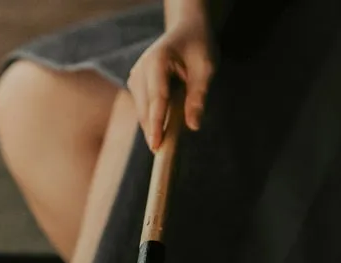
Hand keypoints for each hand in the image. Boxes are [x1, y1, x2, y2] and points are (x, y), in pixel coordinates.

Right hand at [127, 19, 214, 150]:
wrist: (185, 30)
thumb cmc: (198, 47)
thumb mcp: (206, 68)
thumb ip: (199, 96)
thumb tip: (194, 126)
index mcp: (157, 61)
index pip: (156, 99)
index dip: (156, 124)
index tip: (156, 145)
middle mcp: (140, 70)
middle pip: (146, 110)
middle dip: (153, 131)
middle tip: (162, 154)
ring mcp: (134, 78)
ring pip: (142, 112)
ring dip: (154, 126)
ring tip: (164, 140)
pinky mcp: (135, 86)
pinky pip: (143, 109)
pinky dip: (153, 119)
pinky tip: (162, 125)